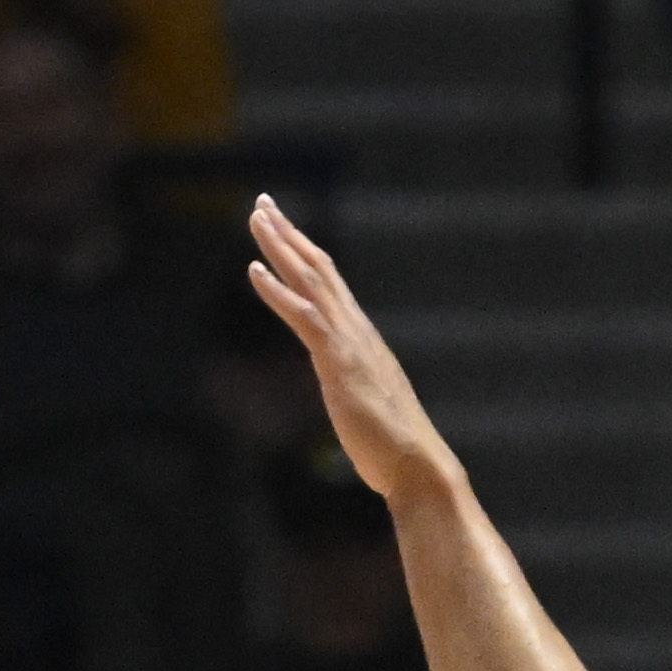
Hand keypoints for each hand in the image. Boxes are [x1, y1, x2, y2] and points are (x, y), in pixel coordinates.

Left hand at [244, 196, 463, 502]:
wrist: (417, 467)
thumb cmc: (394, 448)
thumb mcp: (366, 407)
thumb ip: (355, 387)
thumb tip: (349, 389)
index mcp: (362, 339)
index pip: (330, 284)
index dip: (304, 252)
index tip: (283, 227)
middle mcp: (357, 330)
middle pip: (319, 268)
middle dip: (288, 234)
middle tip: (263, 203)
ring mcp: (350, 342)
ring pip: (311, 280)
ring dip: (280, 246)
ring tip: (257, 217)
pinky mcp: (339, 362)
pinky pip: (304, 316)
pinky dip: (277, 290)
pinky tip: (254, 270)